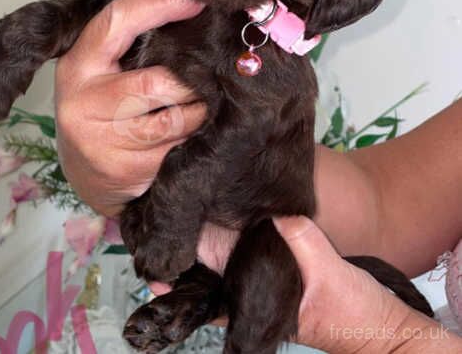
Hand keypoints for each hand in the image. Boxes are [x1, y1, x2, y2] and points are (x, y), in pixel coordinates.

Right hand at [55, 0, 205, 216]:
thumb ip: (128, 44)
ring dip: (198, 112)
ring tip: (201, 106)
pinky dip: (192, 138)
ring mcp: (101, 141)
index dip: (159, 4)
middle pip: (155, 82)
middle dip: (191, 81)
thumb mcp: (99, 72)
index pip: (118, 21)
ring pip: (173, 120)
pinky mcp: (124, 169)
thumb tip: (186, 4)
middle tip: (209, 75)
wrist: (86, 173)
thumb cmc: (100, 111)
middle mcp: (83, 102)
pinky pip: (175, 148)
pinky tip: (191, 135)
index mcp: (77, 65)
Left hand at [172, 217, 460, 352]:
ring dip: (215, 242)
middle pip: (215, 275)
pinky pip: (258, 254)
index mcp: (258, 304)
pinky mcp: (287, 273)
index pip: (209, 296)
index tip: (156, 270)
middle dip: (191, 255)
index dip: (181, 284)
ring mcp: (270, 284)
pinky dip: (246, 238)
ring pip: (234, 263)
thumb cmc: (356, 313)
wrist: (385, 327)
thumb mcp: (330, 273)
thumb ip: (302, 241)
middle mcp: (258, 295)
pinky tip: (238, 216)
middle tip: (163, 228)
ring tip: (192, 213)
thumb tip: (277, 213)